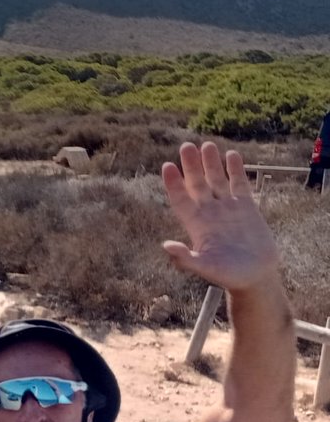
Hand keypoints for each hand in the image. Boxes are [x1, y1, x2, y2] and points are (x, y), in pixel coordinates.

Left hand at [161, 142, 280, 292]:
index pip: (180, 199)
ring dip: (211, 163)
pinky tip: (231, 155)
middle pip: (197, 184)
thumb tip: (166, 246)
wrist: (255, 276)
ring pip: (216, 180)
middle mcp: (208, 212)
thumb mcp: (205, 268)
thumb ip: (185, 259)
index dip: (173, 184)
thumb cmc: (228, 275)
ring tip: (207, 144)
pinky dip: (235, 170)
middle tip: (186, 146)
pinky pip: (238, 184)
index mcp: (195, 224)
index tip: (167, 166)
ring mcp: (227, 208)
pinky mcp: (246, 207)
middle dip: (191, 166)